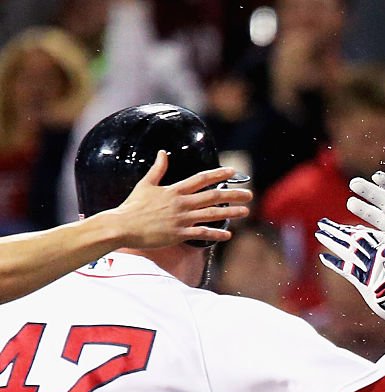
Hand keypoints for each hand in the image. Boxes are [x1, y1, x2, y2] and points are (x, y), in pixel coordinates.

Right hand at [111, 151, 250, 247]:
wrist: (122, 226)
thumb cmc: (132, 206)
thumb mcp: (145, 184)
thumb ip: (157, 169)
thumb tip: (161, 152)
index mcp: (174, 190)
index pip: (201, 179)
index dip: (219, 174)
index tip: (233, 171)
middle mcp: (181, 203)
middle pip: (213, 196)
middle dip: (233, 194)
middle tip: (250, 194)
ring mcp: (181, 219)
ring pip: (212, 214)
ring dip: (231, 213)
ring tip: (246, 211)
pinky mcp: (179, 234)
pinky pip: (202, 234)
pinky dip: (216, 234)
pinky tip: (228, 234)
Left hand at [316, 218, 384, 331]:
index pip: (366, 236)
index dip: (352, 231)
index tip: (343, 227)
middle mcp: (376, 256)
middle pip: (352, 239)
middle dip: (336, 230)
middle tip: (322, 222)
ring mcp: (368, 268)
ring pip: (346, 250)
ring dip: (331, 241)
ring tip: (319, 233)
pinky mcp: (362, 282)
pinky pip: (344, 270)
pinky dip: (333, 263)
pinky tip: (322, 257)